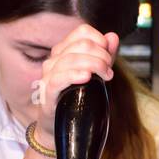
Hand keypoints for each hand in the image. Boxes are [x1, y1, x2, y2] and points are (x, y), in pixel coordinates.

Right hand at [32, 24, 119, 147]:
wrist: (61, 125)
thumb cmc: (78, 99)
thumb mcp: (96, 74)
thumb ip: (105, 55)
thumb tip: (112, 36)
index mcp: (64, 51)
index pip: (82, 32)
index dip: (100, 41)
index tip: (109, 56)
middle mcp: (54, 59)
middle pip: (82, 44)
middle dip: (102, 56)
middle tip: (109, 72)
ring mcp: (49, 75)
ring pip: (72, 59)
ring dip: (95, 65)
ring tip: (105, 77)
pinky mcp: (46, 92)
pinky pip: (58, 78)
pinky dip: (74, 75)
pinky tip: (86, 77)